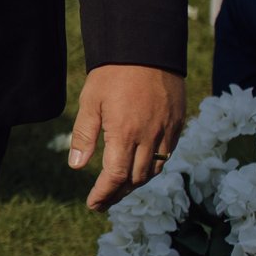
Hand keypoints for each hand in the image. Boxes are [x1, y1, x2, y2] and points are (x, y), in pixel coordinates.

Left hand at [69, 64, 186, 209]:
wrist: (145, 50)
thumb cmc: (111, 75)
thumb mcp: (90, 103)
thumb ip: (84, 135)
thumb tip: (77, 166)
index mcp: (124, 133)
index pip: (115, 177)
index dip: (104, 194)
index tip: (93, 205)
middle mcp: (149, 136)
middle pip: (136, 179)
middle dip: (119, 194)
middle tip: (104, 201)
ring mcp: (167, 131)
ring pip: (155, 170)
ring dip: (137, 183)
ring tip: (120, 189)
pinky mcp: (178, 124)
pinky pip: (168, 154)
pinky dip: (154, 166)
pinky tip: (141, 167)